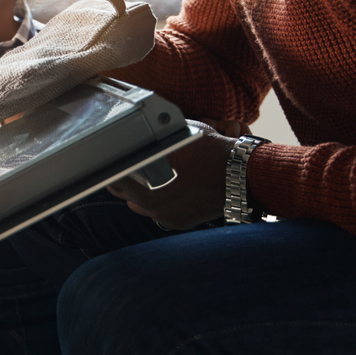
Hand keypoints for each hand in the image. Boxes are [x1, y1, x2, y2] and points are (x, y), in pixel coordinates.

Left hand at [105, 119, 246, 230]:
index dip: (112, 169)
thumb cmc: (210, 150)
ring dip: (140, 194)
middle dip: (125, 181)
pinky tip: (168, 188)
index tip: (111, 162)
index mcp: (146, 183)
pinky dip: (160, 202)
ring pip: (140, 205)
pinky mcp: (179, 222)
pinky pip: (159, 212)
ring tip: (149, 178)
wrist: (243, 174)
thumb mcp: (177, 134)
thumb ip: (154, 139)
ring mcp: (166, 216)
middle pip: (124, 194)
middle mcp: (152, 204)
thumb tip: (139, 132)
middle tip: (129, 167)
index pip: (114, 179)